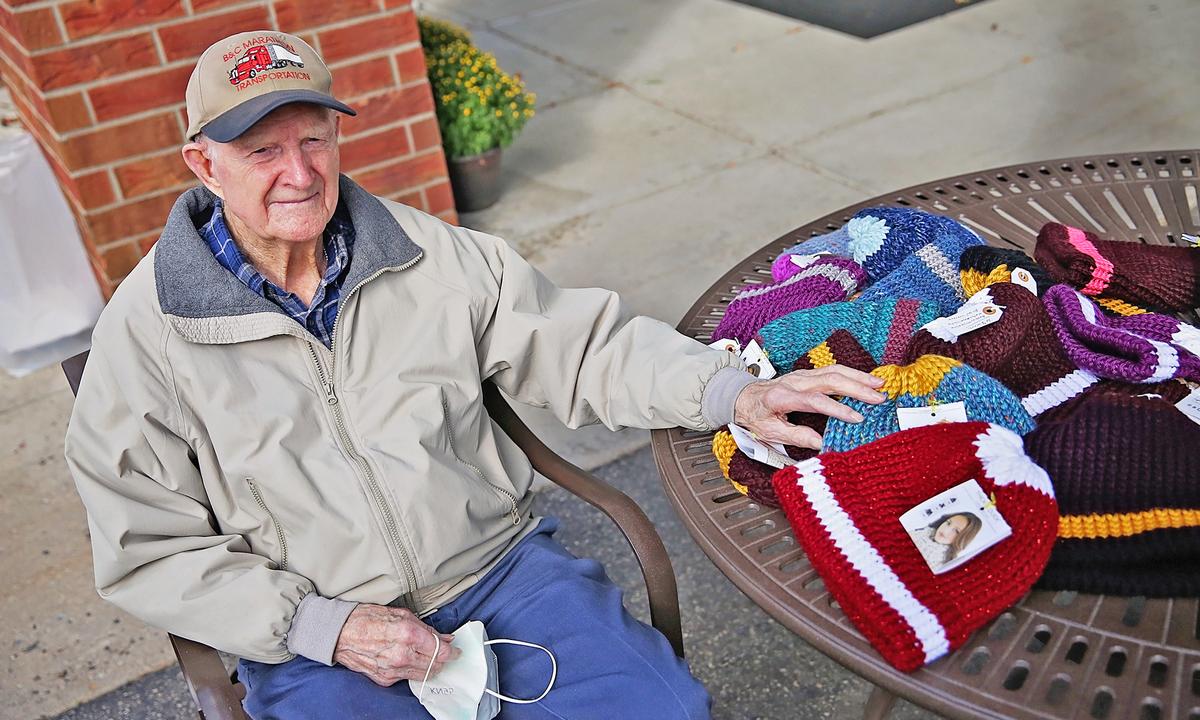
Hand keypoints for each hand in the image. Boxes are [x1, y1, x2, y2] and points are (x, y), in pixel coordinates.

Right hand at [333, 604, 458, 686]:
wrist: (340, 633)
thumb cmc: (367, 618)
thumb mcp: (401, 614)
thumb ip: (426, 628)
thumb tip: (444, 637)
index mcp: (408, 634)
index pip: (441, 650)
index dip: (452, 651)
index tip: (456, 650)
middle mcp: (402, 655)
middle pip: (436, 665)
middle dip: (442, 659)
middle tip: (444, 652)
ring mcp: (393, 670)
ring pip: (424, 675)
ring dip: (430, 667)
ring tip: (428, 656)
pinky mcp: (385, 679)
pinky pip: (407, 677)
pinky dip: (413, 670)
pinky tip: (410, 660)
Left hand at [733, 365, 884, 449]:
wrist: (742, 396)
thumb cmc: (755, 415)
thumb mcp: (770, 432)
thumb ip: (796, 436)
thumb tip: (821, 443)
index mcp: (782, 397)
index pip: (814, 401)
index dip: (837, 409)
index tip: (857, 418)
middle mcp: (793, 382)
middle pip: (829, 380)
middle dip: (856, 388)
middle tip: (878, 397)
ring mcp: (800, 375)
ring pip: (833, 371)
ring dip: (858, 377)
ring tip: (879, 384)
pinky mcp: (806, 374)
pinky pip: (831, 370)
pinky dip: (851, 373)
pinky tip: (865, 379)